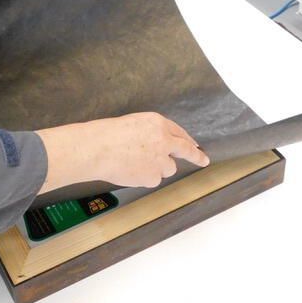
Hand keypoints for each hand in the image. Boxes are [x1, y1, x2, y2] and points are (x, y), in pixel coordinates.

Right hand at [36, 113, 209, 194]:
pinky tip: (129, 171)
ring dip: (157, 168)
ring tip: (134, 163)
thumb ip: (151, 134)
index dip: (187, 139)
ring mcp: (161, 160)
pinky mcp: (154, 176)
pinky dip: (144, 177)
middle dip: (196, 156)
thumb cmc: (107, 135)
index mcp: (158, 123)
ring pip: (167, 168)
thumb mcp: (132, 124)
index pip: (178, 132)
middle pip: (185, 150)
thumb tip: (162, 147)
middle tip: (203, 160)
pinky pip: (153, 179)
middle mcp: (164, 140)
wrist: (97, 149)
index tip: (196, 146)